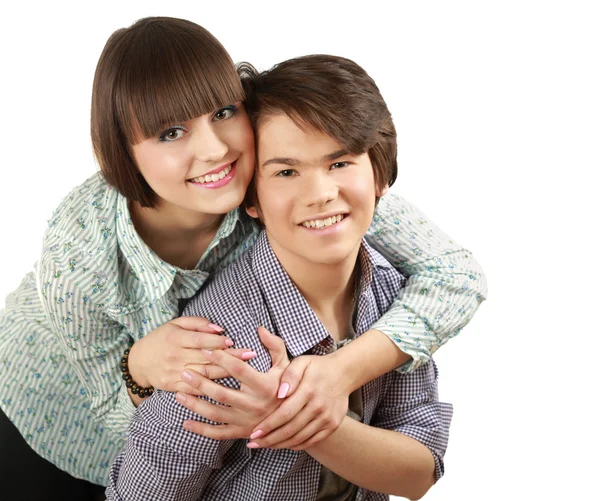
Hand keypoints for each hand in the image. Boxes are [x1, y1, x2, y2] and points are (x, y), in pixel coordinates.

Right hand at [127, 316, 253, 393]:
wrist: (139, 362)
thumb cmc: (161, 339)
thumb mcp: (175, 324)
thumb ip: (197, 323)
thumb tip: (219, 328)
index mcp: (176, 338)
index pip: (200, 340)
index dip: (217, 341)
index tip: (233, 341)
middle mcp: (175, 356)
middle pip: (206, 357)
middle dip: (230, 356)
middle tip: (249, 354)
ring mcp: (174, 373)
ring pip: (204, 374)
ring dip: (226, 372)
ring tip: (244, 370)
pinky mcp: (173, 386)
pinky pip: (195, 389)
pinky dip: (210, 389)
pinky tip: (226, 388)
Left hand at [175, 327, 289, 439]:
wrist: (295, 420)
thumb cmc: (288, 388)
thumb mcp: (286, 366)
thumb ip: (275, 346)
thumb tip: (260, 329)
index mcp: (264, 386)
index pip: (238, 370)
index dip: (221, 358)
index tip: (206, 349)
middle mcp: (254, 405)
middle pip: (221, 393)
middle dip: (200, 381)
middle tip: (184, 370)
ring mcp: (247, 422)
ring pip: (215, 413)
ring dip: (195, 404)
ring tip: (179, 393)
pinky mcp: (242, 433)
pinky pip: (217, 433)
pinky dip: (200, 429)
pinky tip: (185, 422)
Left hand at [247, 351, 351, 450]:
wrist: (344, 373)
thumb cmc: (317, 366)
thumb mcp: (302, 362)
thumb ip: (289, 374)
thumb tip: (280, 392)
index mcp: (309, 390)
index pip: (285, 413)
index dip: (268, 425)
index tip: (254, 433)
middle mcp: (319, 406)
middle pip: (291, 429)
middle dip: (270, 439)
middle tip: (253, 443)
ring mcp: (327, 418)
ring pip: (300, 438)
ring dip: (280, 444)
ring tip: (265, 446)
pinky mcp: (332, 425)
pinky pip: (312, 441)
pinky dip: (296, 445)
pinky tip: (283, 444)